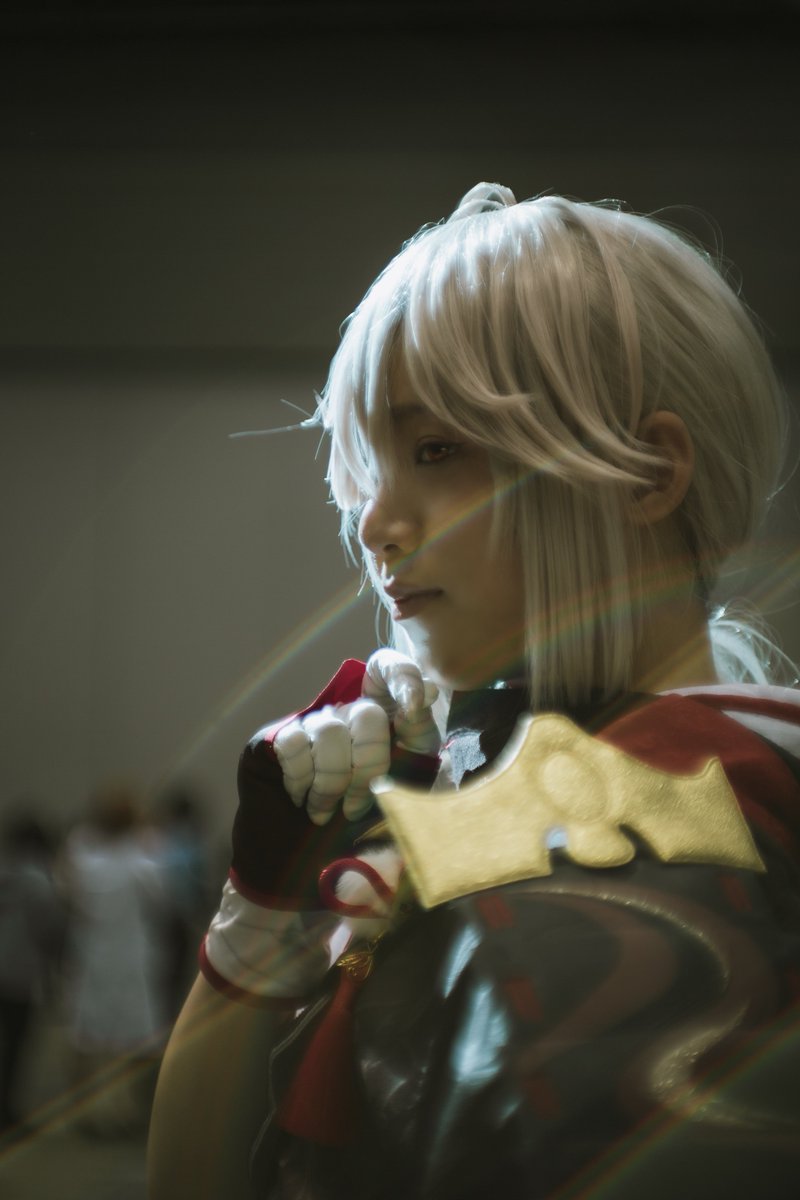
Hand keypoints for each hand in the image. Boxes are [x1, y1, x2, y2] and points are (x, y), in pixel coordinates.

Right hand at [273, 651, 439, 826]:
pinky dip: (300, 779)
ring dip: (330, 783)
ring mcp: (315, 724)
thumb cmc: (365, 827)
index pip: (392, 669)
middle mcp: (352, 714)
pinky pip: (293, 743)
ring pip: (330, 731)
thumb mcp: (406, 793)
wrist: (309, 861)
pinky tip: (301, 798)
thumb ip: (421, 746)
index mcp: (389, 722)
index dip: (403, 678)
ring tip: (325, 814)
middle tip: (356, 808)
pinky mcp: (280, 737)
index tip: (414, 707)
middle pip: (367, 713)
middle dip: (367, 766)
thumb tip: (428, 692)